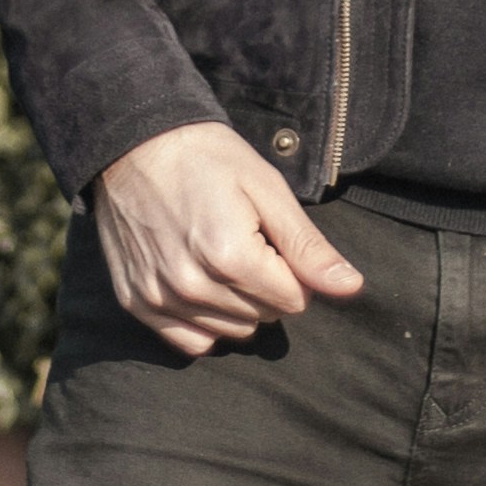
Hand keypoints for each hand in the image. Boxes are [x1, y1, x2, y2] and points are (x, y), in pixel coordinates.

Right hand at [90, 122, 366, 355]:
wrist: (134, 143)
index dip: (292, 271)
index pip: (294, 301)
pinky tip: (200, 285)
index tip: (270, 238)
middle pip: (263, 319)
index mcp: (230, 256)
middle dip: (266, 287)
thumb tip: (351, 288)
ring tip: (218, 258)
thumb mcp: (267, 189)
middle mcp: (191, 286)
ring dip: (237, 305)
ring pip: (231, 333)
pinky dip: (204, 322)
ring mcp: (159, 297)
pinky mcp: (137, 302)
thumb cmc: (208, 158)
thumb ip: (308, 246)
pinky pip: (190, 342)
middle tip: (243, 242)